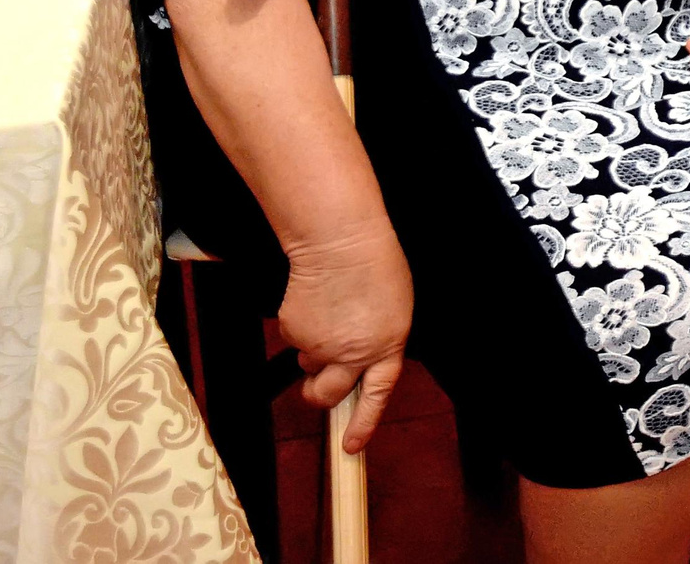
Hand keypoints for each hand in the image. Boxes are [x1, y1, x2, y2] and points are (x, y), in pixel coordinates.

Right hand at [278, 223, 412, 455]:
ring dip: (314, 353)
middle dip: (319, 395)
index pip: (377, 395)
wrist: (341, 243)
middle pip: (328, 395)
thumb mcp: (395, 309)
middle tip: (317, 387)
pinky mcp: (294, 332)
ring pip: (309, 366)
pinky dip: (302, 329)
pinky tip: (315, 302)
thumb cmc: (376, 267)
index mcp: (387, 346)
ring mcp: (320, 345)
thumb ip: (381, 341)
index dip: (364, 423)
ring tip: (328, 316)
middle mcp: (353, 353)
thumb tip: (363, 362)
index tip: (351, 447)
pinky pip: (295, 341)